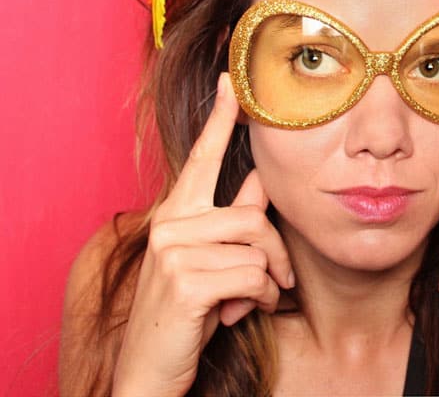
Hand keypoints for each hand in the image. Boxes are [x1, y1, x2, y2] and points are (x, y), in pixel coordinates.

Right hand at [112, 73, 293, 396]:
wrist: (148, 372)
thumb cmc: (185, 313)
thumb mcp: (210, 261)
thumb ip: (233, 220)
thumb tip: (260, 183)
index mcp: (176, 213)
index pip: (201, 157)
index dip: (220, 118)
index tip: (230, 79)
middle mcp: (170, 223)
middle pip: (253, 215)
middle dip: (276, 251)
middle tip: (281, 279)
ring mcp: (173, 249)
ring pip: (256, 246)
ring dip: (269, 280)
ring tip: (256, 299)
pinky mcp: (185, 279)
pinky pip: (251, 275)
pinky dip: (260, 298)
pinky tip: (240, 314)